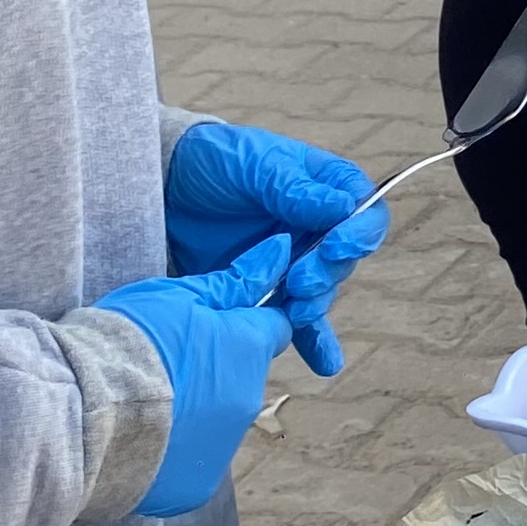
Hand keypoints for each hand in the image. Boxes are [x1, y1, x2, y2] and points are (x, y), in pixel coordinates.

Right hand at [100, 235, 296, 516]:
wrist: (82, 414)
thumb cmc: (127, 341)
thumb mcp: (177, 296)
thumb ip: (234, 281)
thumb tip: (281, 252)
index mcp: (249, 350)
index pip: (273, 328)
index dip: (246, 322)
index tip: (215, 323)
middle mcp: (248, 401)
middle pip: (241, 378)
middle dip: (214, 369)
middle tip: (161, 364)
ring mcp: (224, 449)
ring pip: (216, 421)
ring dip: (193, 412)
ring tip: (141, 404)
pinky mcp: (196, 487)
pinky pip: (191, 463)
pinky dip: (172, 452)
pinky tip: (138, 440)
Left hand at [164, 119, 392, 372]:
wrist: (163, 187)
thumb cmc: (215, 161)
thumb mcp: (256, 164)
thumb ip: (296, 189)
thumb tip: (342, 208)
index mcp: (324, 188)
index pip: (363, 211)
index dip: (359, 233)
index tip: (336, 246)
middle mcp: (316, 227)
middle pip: (343, 259)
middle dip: (327, 274)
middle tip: (299, 280)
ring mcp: (292, 260)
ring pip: (321, 291)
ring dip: (315, 305)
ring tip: (295, 312)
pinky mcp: (267, 288)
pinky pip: (296, 319)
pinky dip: (312, 342)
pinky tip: (325, 365)